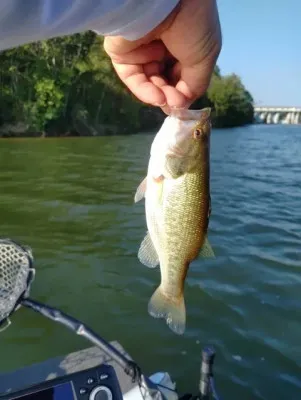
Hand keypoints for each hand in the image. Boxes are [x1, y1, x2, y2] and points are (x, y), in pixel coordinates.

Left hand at [103, 0, 221, 113]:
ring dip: (160, 96)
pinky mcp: (121, 52)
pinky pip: (133, 78)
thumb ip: (194, 85)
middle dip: (172, 95)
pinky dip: (145, 91)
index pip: (180, 75)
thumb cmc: (194, 25)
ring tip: (169, 100)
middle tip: (177, 102)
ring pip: (149, 83)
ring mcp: (140, 50)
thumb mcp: (204, 58)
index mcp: (182, 44)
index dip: (183, 91)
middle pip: (164, 81)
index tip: (186, 103)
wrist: (168, 0)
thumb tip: (181, 107)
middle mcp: (160, 47)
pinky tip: (158, 98)